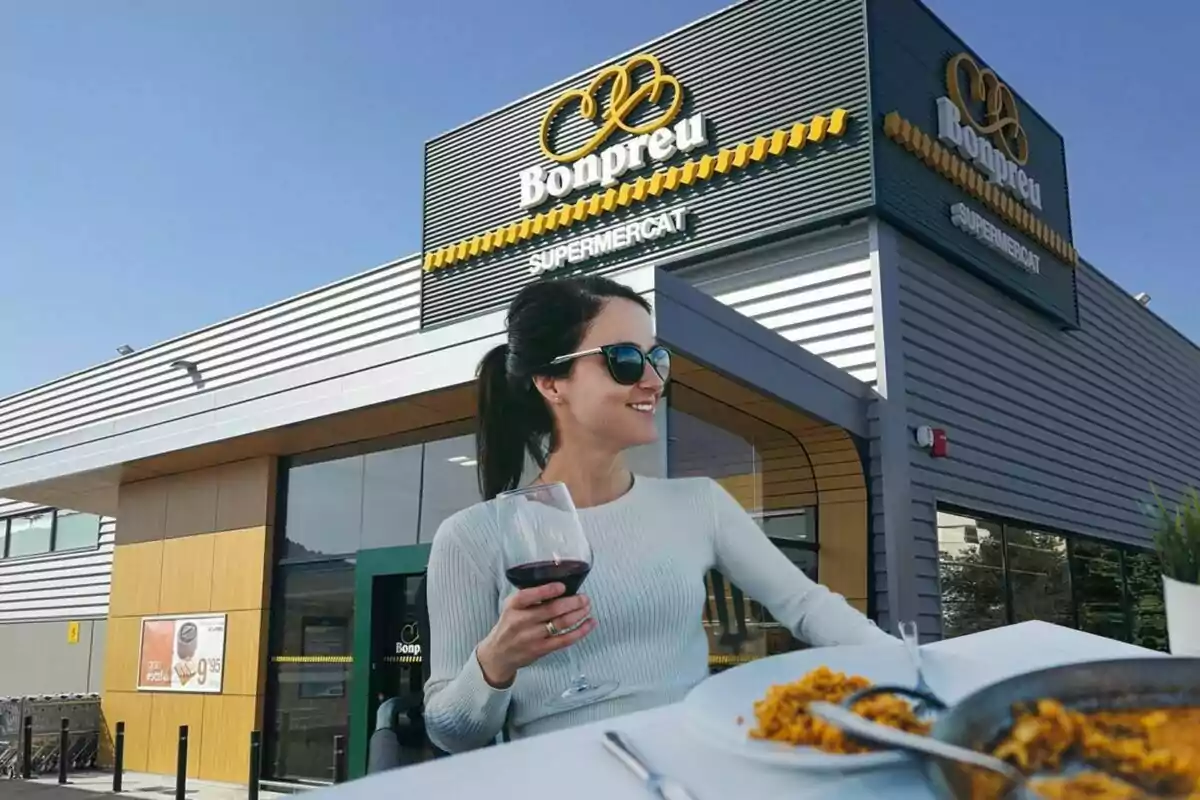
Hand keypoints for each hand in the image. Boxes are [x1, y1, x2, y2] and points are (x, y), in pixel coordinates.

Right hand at [476, 582, 594, 687]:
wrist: (499, 654)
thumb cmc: (509, 625)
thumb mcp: (512, 606)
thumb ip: (530, 596)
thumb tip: (559, 586)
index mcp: (513, 606)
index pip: (529, 596)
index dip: (547, 590)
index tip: (562, 586)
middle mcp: (521, 621)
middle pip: (551, 610)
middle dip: (572, 602)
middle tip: (584, 597)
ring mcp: (532, 637)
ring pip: (560, 624)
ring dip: (578, 614)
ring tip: (587, 607)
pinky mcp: (541, 649)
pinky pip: (565, 639)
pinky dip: (580, 631)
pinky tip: (589, 623)